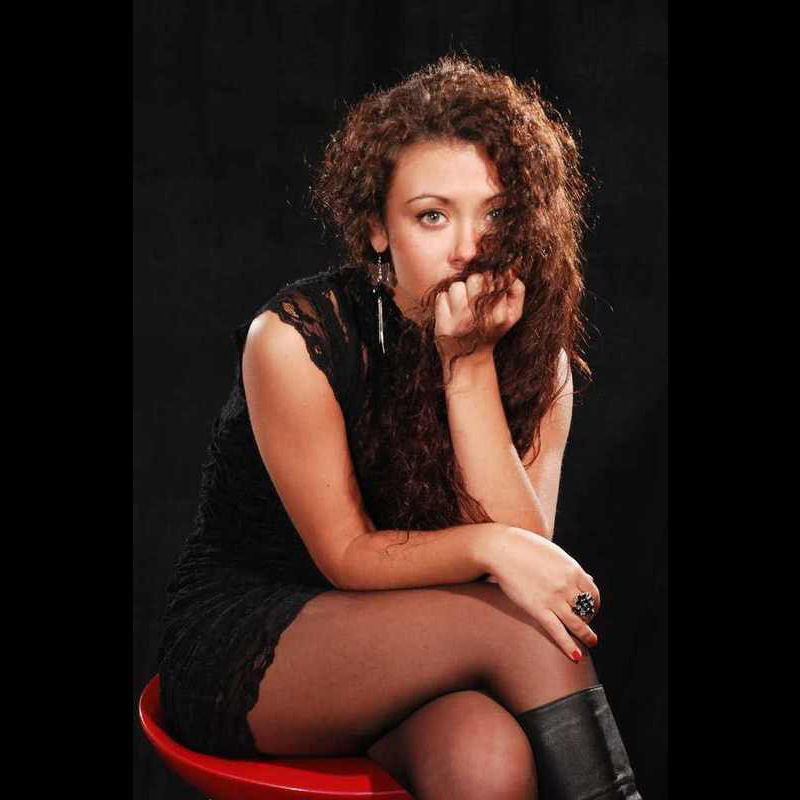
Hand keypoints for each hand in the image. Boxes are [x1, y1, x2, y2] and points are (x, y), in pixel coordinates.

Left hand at [434, 269, 524, 360]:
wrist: (469, 360)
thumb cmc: (492, 331)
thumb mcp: (512, 314)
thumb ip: (517, 290)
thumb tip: (511, 269)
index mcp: (500, 316)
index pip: (496, 279)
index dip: (491, 277)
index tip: (488, 284)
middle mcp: (480, 319)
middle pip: (475, 278)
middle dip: (474, 282)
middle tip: (474, 294)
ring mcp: (460, 323)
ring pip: (456, 286)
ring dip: (457, 291)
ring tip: (462, 304)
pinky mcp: (443, 326)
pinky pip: (441, 297)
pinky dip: (444, 302)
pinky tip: (451, 312)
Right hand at [482, 526, 600, 660]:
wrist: (502, 549)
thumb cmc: (527, 548)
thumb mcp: (556, 554)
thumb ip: (573, 569)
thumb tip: (591, 580)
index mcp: (573, 570)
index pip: (594, 593)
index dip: (595, 605)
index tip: (590, 610)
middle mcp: (567, 585)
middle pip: (587, 609)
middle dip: (590, 621)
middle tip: (590, 628)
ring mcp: (553, 598)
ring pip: (577, 623)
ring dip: (586, 635)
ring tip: (591, 642)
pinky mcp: (537, 609)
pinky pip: (557, 631)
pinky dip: (569, 646)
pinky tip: (575, 656)